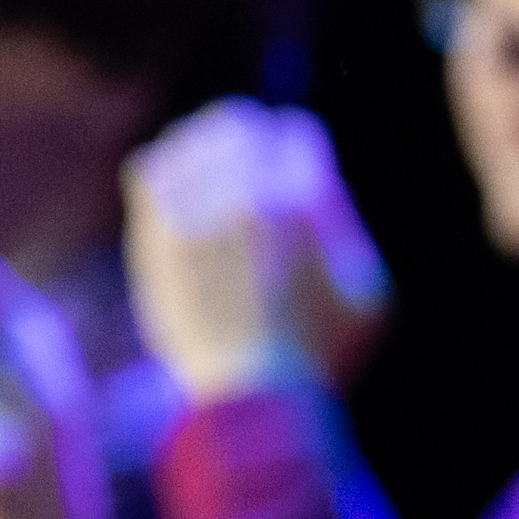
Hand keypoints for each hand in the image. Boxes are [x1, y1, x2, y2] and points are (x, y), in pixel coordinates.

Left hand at [119, 100, 388, 400]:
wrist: (250, 394)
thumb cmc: (318, 350)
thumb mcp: (367, 291)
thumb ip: (346, 225)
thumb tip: (318, 179)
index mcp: (308, 204)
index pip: (294, 132)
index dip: (293, 150)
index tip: (286, 168)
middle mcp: (248, 195)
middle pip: (236, 124)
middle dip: (243, 140)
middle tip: (242, 159)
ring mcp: (197, 213)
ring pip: (189, 142)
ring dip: (201, 153)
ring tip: (210, 181)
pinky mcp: (156, 232)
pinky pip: (150, 168)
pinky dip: (164, 172)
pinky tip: (176, 195)